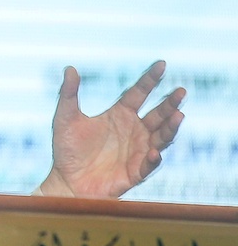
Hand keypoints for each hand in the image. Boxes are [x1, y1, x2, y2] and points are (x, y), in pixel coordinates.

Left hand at [40, 61, 185, 197]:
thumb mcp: (65, 118)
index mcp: (119, 114)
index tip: (162, 64)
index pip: (139, 93)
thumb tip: (69, 68)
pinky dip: (153, 159)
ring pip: (160, 137)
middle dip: (170, 103)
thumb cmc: (66, 149)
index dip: (150, 79)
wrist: (66, 181)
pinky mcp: (135, 171)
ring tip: (178, 116)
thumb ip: (68, 94)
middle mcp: (133, 130)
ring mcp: (137, 150)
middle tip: (181, 91)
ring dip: (170, 128)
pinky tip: (154, 152)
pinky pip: (148, 165)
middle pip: (157, 114)